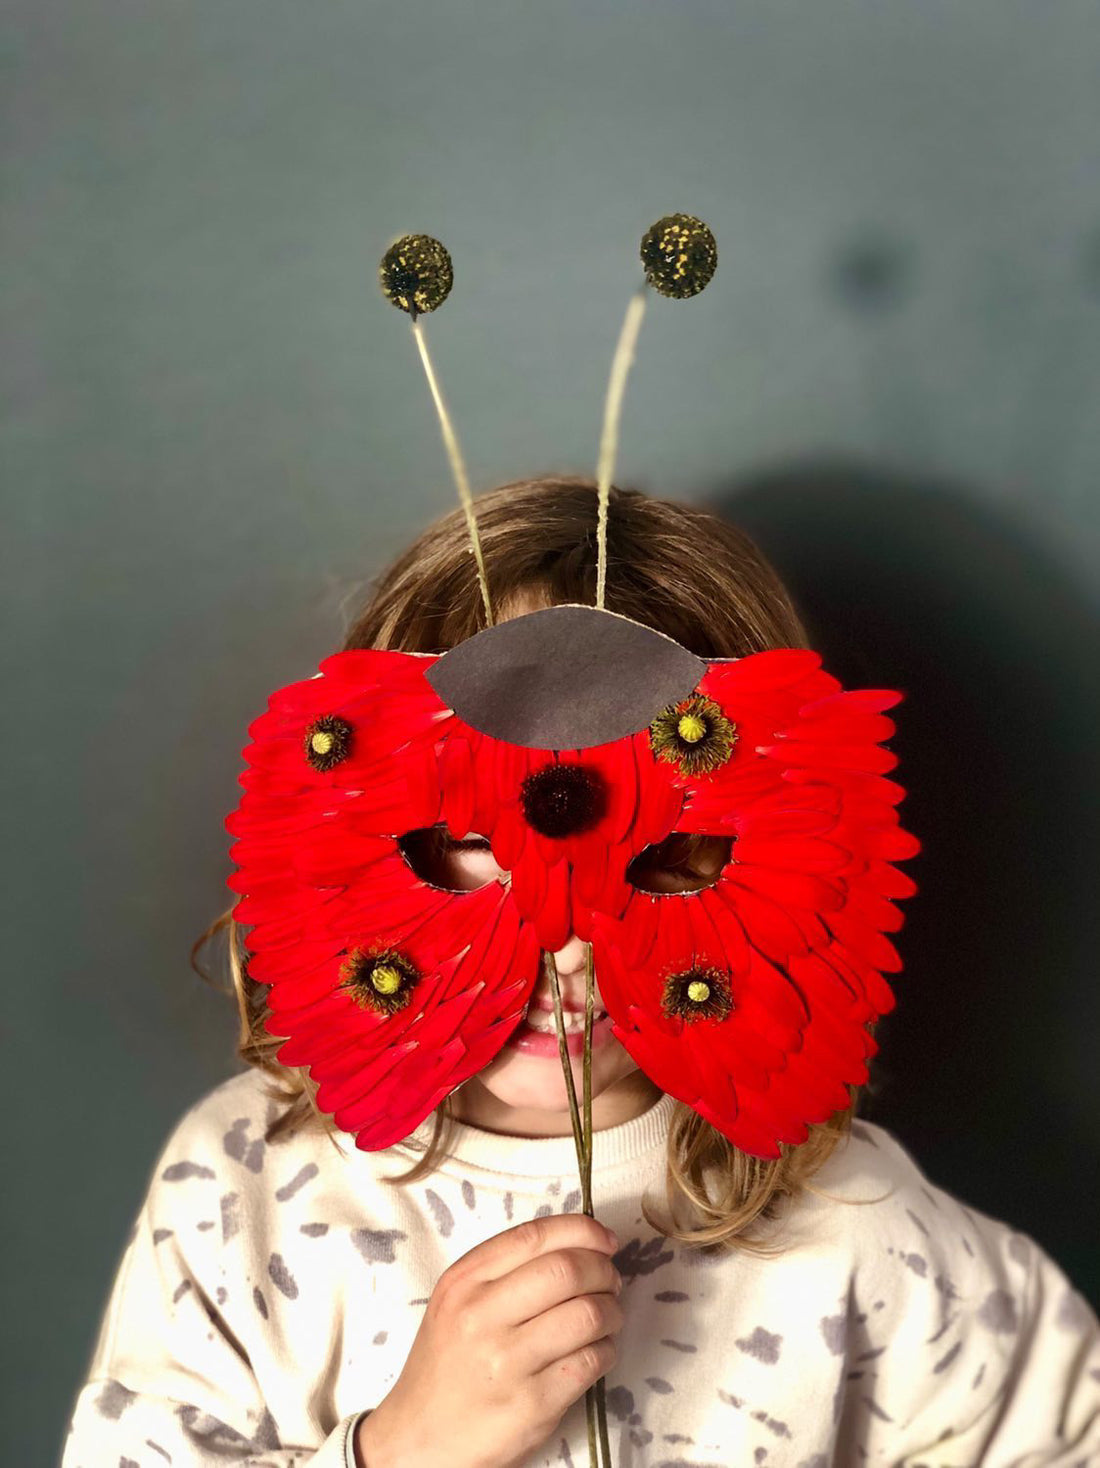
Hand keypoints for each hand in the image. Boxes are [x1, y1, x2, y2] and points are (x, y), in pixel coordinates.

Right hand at [354, 1213, 622, 1467]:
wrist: (420, 1438)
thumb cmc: (448, 1363)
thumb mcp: (456, 1302)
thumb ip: (504, 1269)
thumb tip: (579, 1244)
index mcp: (464, 1282)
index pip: (534, 1236)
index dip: (582, 1231)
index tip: (605, 1240)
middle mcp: (481, 1316)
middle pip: (567, 1270)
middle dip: (603, 1270)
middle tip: (610, 1281)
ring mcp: (507, 1362)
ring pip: (587, 1314)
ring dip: (612, 1312)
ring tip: (607, 1317)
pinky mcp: (532, 1405)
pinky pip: (591, 1361)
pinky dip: (606, 1350)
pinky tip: (597, 1350)